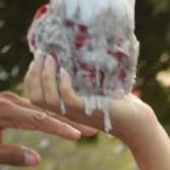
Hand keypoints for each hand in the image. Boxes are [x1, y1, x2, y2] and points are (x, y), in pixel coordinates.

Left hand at [0, 91, 91, 166]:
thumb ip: (9, 156)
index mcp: (0, 111)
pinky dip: (50, 115)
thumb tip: (37, 159)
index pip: (37, 119)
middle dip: (69, 121)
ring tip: (85, 127)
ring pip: (41, 109)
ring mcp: (8, 99)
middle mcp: (7, 100)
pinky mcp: (8, 103)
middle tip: (93, 130)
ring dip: (63, 118)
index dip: (59, 128)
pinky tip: (67, 120)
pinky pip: (33, 109)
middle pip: (44, 111)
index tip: (78, 136)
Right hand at [23, 54, 156, 146]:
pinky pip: (67, 99)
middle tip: (41, 55)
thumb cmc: (120, 102)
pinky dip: (63, 84)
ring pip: (46, 99)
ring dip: (45, 77)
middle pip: (35, 97)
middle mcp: (66, 112)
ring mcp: (75, 114)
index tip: (37, 58)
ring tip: (50, 59)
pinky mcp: (87, 111)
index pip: (35, 95)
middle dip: (33, 74)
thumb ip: (84, 73)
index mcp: (64, 106)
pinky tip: (66, 72)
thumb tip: (78, 49)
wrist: (139, 121)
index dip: (31, 77)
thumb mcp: (97, 85)